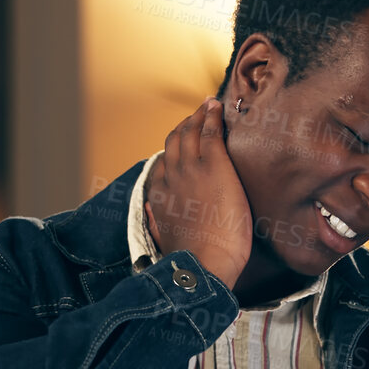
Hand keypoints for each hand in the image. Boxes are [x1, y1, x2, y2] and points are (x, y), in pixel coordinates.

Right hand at [146, 98, 251, 288]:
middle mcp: (172, 176)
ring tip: (209, 105)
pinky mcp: (214, 165)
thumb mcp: (163, 239)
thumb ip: (155, 221)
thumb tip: (150, 211)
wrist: (204, 263)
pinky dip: (213, 116)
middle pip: (175, 140)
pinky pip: (211, 132)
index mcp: (160, 194)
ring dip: (199, 115)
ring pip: (191, 131)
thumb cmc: (191, 259)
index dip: (173, 147)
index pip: (164, 162)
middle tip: (199, 114)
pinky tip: (218, 106)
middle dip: (186, 124)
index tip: (183, 139)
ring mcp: (192, 168)